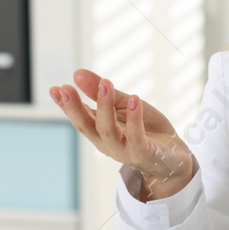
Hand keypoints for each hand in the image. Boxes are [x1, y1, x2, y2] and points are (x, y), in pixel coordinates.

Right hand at [50, 69, 194, 199]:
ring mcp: (124, 150)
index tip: (54, 89)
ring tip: (105, 84)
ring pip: (108, 131)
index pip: (79, 117)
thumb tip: (78, 73)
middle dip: (75, 108)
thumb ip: (102, 91)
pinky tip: (133, 99)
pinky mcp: (143, 153)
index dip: (66, 104)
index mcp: (99, 131)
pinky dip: (134, 118)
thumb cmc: (146, 129)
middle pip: (86, 126)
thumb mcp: (123, 105)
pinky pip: (136, 137)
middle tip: (66, 88)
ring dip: (104, 107)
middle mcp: (107, 142)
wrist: (173, 156)